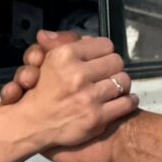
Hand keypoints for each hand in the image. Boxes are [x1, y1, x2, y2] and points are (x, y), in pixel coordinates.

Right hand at [0, 33, 134, 154]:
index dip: (104, 52)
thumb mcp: (49, 59)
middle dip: (113, 67)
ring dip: (120, 85)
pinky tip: (124, 100)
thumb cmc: (41, 91)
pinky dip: (129, 101)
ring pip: (123, 81)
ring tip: (114, 88)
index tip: (100, 59)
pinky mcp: (96, 118)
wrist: (32, 124)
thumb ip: (66, 42)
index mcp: (64, 56)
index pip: (104, 45)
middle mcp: (76, 75)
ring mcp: (88, 98)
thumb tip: (85, 36)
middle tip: (108, 74)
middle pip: (116, 61)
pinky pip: (126, 103)